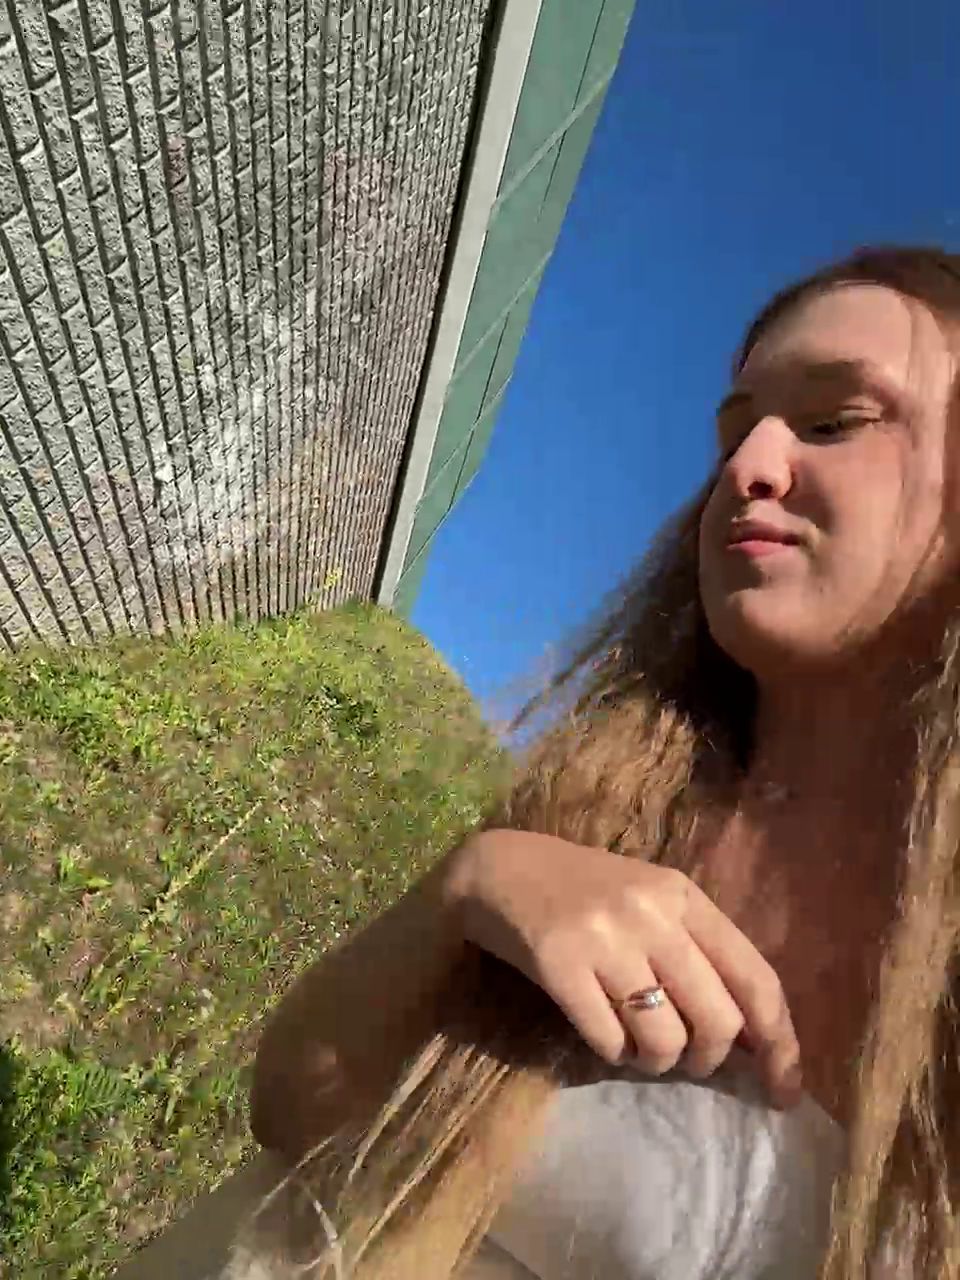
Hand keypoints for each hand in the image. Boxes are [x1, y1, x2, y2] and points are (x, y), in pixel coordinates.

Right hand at [443, 828, 802, 1107]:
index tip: (784, 1088)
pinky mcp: (558, 963)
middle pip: (717, 1019)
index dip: (779, 1041)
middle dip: (709, 1059)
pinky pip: (608, 1041)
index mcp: (683, 895)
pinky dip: (614, 1055)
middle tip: (688, 1061)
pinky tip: (603, 1037)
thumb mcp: (650, 903)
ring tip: (638, 1050)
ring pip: (665, 1038)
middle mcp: (651, 913)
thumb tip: (753, 1039)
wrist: (499, 869)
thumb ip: (698, 955)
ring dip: (658, 1062)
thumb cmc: (583, 891)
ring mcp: (604, 937)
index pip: (755, 977)